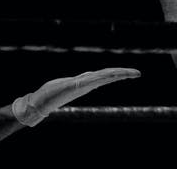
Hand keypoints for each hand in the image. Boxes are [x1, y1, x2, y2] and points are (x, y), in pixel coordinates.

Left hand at [11, 67, 140, 126]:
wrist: (38, 103)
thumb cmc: (49, 95)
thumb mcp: (64, 86)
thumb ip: (72, 84)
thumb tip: (77, 83)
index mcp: (85, 83)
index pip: (105, 76)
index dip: (118, 73)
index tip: (132, 73)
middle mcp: (85, 84)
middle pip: (107, 76)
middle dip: (122, 74)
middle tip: (138, 73)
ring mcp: (81, 85)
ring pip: (102, 77)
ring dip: (116, 74)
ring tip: (130, 73)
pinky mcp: (75, 86)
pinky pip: (91, 80)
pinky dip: (102, 77)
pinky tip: (110, 75)